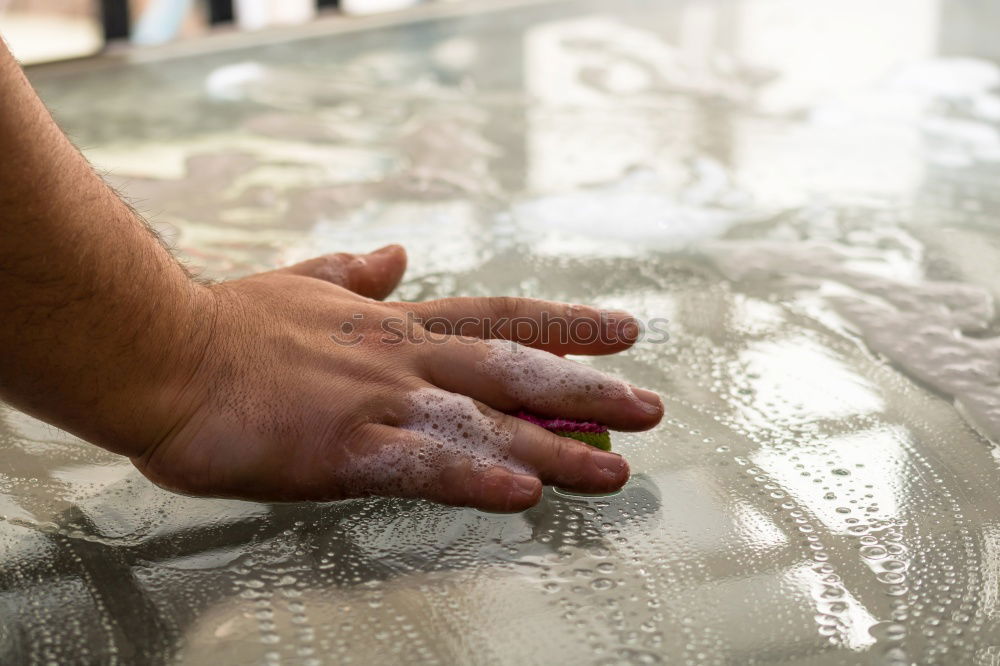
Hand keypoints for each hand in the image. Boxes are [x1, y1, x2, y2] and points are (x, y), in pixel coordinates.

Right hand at [132, 245, 662, 511]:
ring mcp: (378, 403)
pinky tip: (522, 494)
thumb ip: (356, 273)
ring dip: (554, 448)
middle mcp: (402, 359)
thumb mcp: (305, 282)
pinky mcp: (343, 450)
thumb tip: (394, 254)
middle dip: (588, 389)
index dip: (567, 324)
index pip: (501, 316)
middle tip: (647, 407)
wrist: (163, 352)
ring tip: (613, 467)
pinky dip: (475, 479)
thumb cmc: (228, 326)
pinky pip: (423, 467)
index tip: (621, 329)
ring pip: (484, 425)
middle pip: (515, 369)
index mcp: (395, 325)